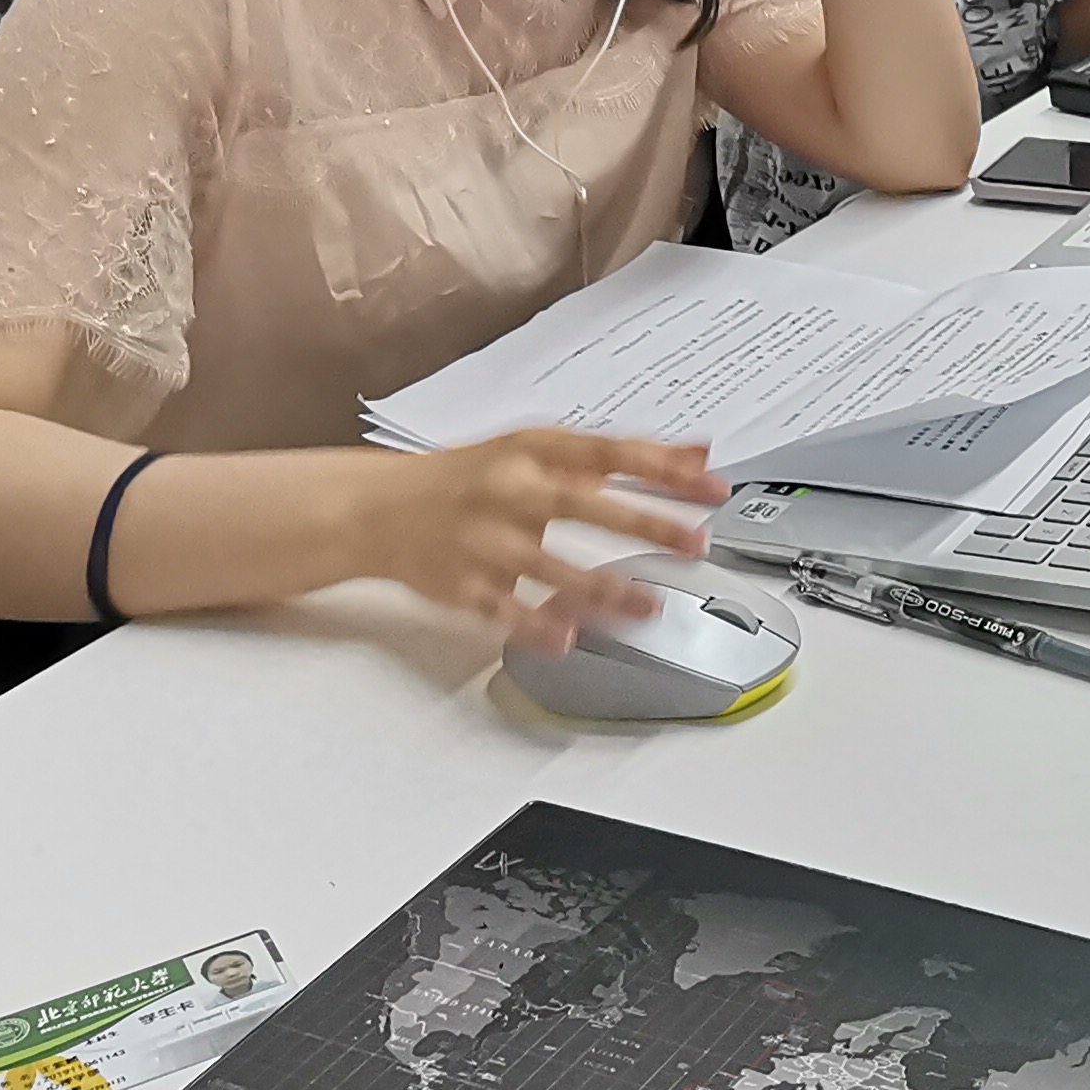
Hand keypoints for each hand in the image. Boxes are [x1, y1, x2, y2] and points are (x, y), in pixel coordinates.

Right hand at [358, 428, 724, 656]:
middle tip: (696, 542)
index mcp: (534, 451)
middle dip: (645, 524)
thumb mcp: (539, 451)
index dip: (664, 469)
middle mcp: (509, 490)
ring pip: (548, 564)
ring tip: (648, 606)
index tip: (711, 486)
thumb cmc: (473, 477)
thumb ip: (616, 456)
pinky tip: (568, 638)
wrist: (378, 507)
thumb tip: (695, 452)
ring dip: (603, 588)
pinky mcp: (462, 584)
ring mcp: (483, 539)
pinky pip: (503, 608)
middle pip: (584, 504)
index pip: (609, 453)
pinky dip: (535, 625)